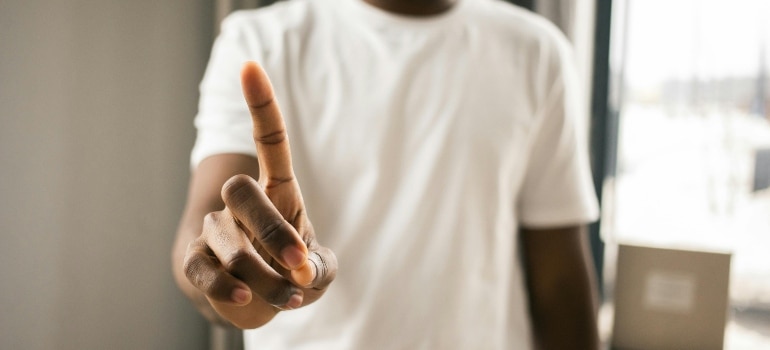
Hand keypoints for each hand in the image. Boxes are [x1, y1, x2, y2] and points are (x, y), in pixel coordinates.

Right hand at [183, 61, 336, 328]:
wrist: (255, 300)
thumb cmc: (292, 273)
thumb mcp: (317, 271)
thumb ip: (317, 270)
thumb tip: (298, 272)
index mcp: (278, 193)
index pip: (269, 142)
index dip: (260, 106)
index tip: (250, 67)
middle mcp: (241, 203)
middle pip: (242, 191)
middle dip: (272, 232)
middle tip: (299, 267)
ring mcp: (214, 228)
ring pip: (229, 242)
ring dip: (262, 276)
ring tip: (288, 298)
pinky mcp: (194, 259)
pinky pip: (203, 269)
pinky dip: (227, 287)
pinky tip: (247, 299)